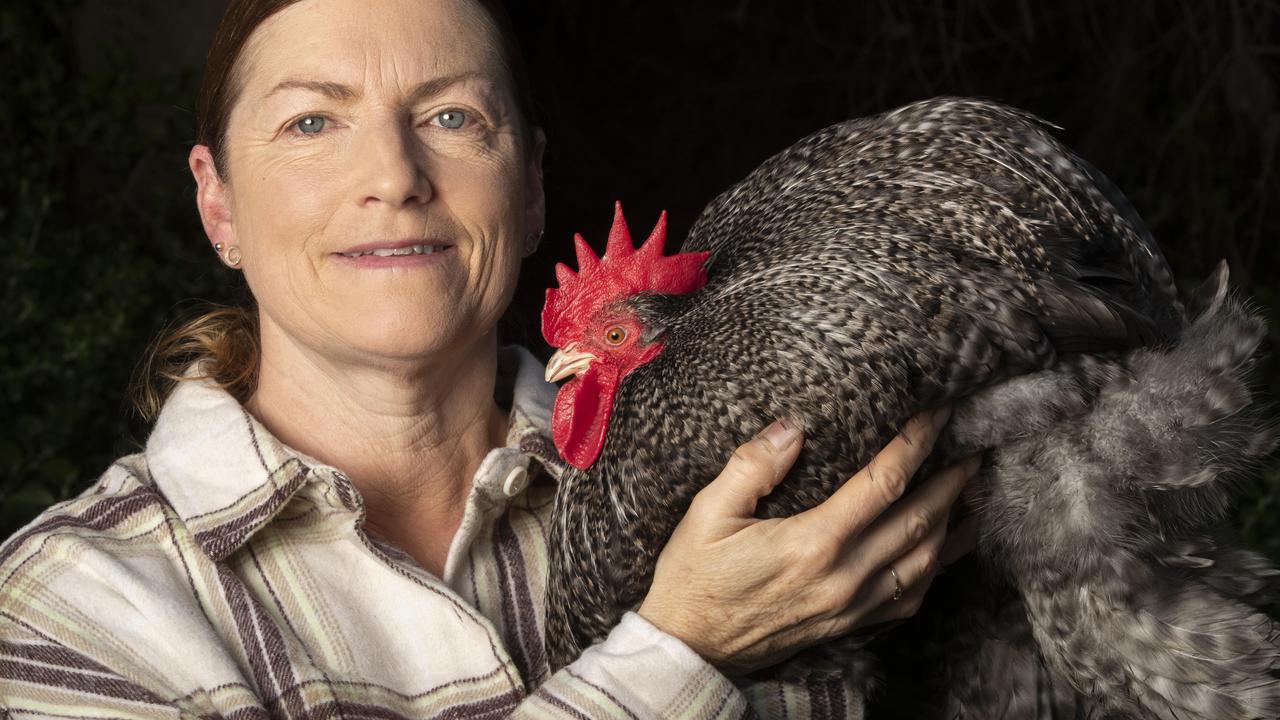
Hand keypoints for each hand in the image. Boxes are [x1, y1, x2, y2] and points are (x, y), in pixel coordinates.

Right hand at [635, 407, 980, 673]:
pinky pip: (910, 597)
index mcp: (812, 543)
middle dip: (952, 480)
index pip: (884, 483)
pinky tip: (943, 548)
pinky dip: (937, 568)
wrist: (689, 647)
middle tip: (973, 446)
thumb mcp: (707, 512)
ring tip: (972, 491)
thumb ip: (752, 466)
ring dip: (955, 522)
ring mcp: (851, 606)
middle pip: (919, 521)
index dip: (916, 444)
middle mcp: (843, 577)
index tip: (937, 414)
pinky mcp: (849, 625)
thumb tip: (793, 427)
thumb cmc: (693, 577)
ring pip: (926, 561)